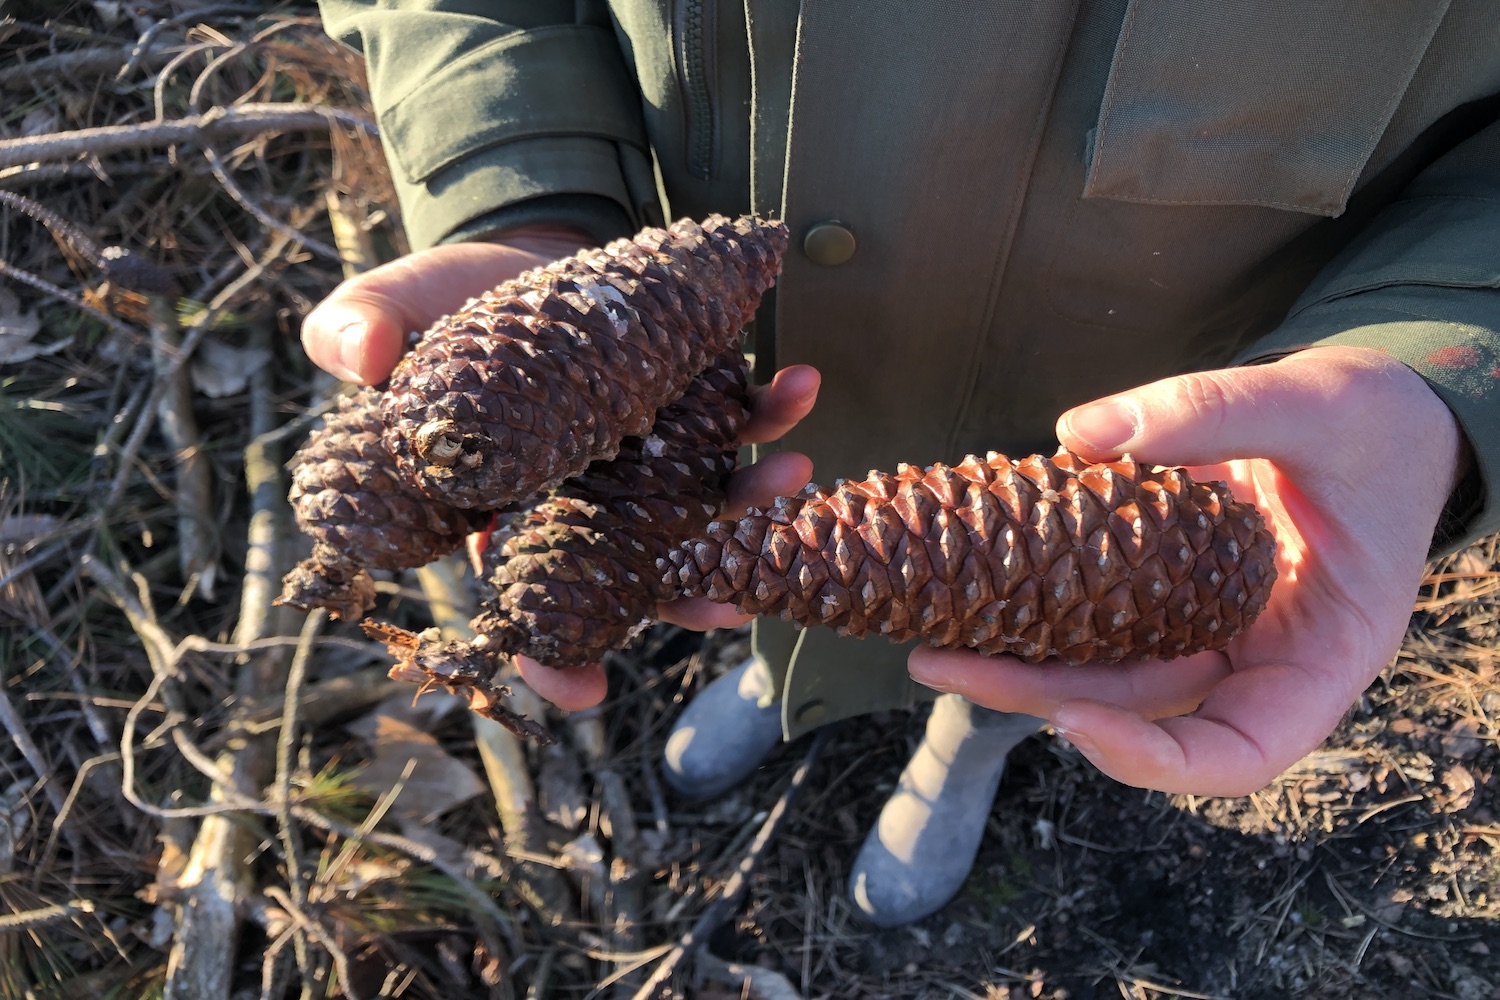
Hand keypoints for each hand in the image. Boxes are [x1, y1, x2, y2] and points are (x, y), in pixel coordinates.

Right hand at [305, 227, 821, 711]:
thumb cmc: (447, 301)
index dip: (548, 652)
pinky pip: (733, 413)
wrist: (520, 247)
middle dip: (684, 590)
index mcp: (509, 503)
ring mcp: (644, 448)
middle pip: (635, 561)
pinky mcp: (685, 393)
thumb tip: (359, 358)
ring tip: (791, 472)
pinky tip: (795, 383)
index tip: (585, 692)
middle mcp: (587, 492)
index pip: (524, 592)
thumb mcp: (387, 308)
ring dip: (748, 493)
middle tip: (727, 603)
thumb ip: (357, 328)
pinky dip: (767, 405)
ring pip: (699, 496)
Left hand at [907, 345, 1466, 795]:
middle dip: (1035, 696)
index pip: (1240, 750)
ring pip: (1104, 666)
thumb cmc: (1376, 426)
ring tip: (931, 634)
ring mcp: (1204, 628)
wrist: (1375, 420)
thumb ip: (1216, 411)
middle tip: (939, 665)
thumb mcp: (1321, 404)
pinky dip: (1040, 597)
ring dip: (1017, 655)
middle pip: (1139, 710)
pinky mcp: (1163, 588)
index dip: (1153, 757)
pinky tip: (975, 574)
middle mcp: (1254, 660)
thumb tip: (1083, 432)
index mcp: (1322, 655)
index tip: (1071, 720)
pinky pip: (1097, 609)